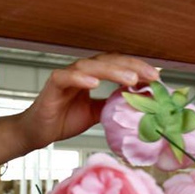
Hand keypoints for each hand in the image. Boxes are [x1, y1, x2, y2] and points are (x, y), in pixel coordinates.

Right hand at [18, 53, 159, 149]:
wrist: (37, 132)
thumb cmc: (63, 120)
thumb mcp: (96, 114)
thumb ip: (112, 105)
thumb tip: (136, 104)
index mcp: (92, 75)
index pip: (118, 65)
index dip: (137, 68)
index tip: (157, 77)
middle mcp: (80, 71)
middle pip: (109, 61)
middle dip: (132, 66)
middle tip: (150, 76)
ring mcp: (66, 76)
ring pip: (91, 66)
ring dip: (112, 71)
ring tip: (130, 79)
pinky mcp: (53, 85)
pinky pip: (66, 77)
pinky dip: (80, 77)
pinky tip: (94, 82)